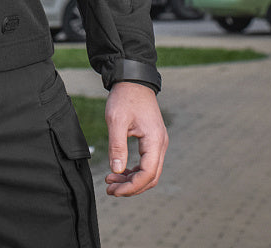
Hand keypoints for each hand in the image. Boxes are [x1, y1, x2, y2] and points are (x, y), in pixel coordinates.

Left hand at [103, 81, 166, 196]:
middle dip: (131, 187)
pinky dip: (134, 170)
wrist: (132, 79)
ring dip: (131, 180)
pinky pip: (146, 162)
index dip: (131, 186)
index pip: (148, 173)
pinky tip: (119, 171)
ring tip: (111, 181)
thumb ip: (117, 146)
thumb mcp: (116, 120)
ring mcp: (158, 142)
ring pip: (149, 171)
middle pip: (151, 177)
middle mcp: (160, 144)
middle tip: (110, 190)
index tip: (114, 191)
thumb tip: (116, 170)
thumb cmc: (125, 97)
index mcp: (154, 140)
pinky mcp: (152, 140)